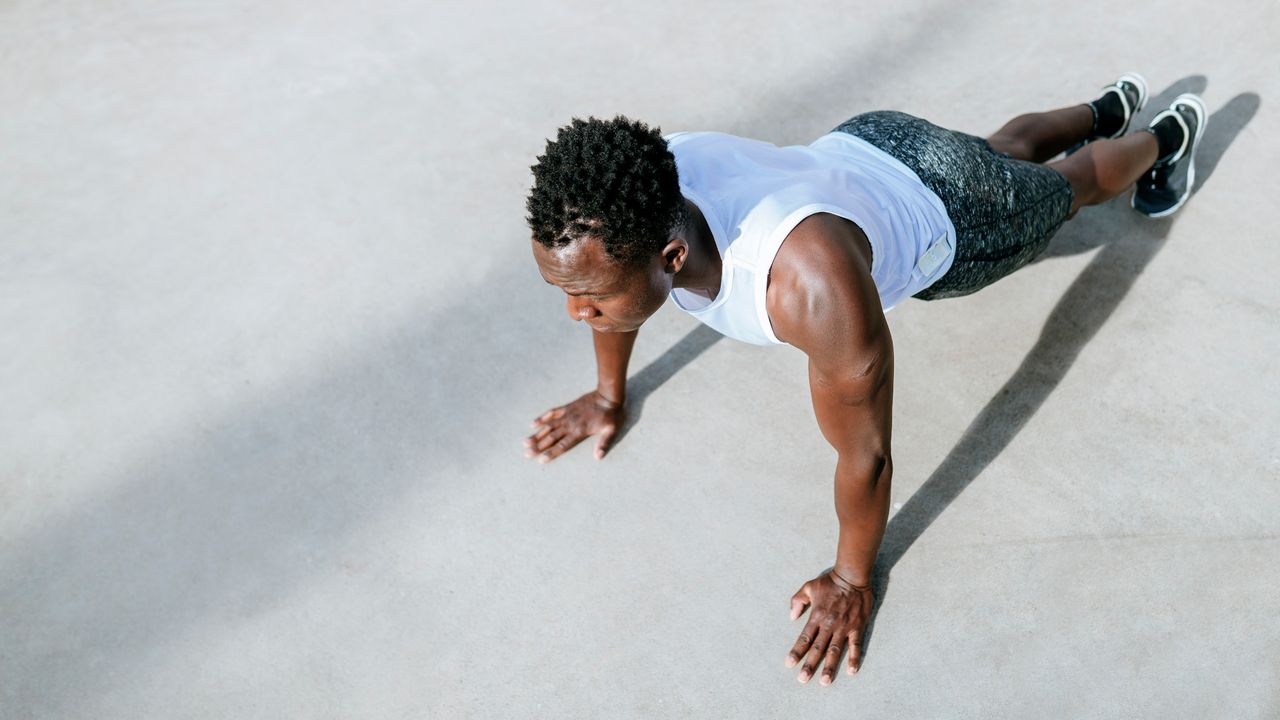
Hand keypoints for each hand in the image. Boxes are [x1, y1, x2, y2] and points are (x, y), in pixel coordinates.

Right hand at [523, 390, 625, 462]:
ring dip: (536, 434)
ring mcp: (567, 415)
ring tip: (525, 442)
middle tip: (526, 453)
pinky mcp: (567, 407)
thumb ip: (604, 443)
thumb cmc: (611, 415)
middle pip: (551, 437)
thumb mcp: (611, 430)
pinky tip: (533, 423)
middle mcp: (570, 424)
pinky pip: (552, 413)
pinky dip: (542, 418)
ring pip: (548, 426)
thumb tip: (598, 457)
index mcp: (579, 431)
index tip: (541, 460)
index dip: (551, 453)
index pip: (562, 445)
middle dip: (538, 446)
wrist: (608, 395)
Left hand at [785, 569, 873, 684]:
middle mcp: (828, 624)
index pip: (804, 638)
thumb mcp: (808, 587)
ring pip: (835, 651)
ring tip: (824, 682)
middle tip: (802, 679)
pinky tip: (851, 671)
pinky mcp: (857, 627)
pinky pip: (856, 645)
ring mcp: (844, 627)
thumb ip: (797, 601)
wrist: (852, 576)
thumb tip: (791, 617)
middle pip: (817, 649)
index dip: (796, 652)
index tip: (789, 664)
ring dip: (829, 667)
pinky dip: (854, 658)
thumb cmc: (830, 582)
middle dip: (809, 665)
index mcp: (816, 616)